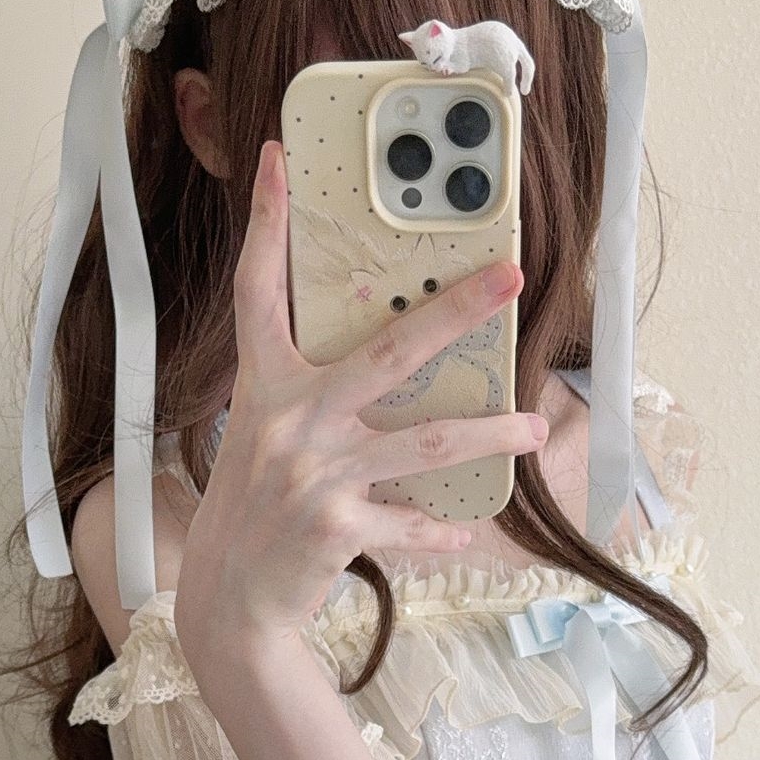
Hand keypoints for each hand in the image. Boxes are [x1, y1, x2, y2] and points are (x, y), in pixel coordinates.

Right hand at [173, 140, 542, 671]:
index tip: (279, 158)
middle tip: (510, 275)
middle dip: (455, 309)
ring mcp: (314, 475)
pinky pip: (412, 520)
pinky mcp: (337, 528)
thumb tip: (390, 361)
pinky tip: (463, 528)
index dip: (269, 223)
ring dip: (486, 434)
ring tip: (530, 425)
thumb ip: (312, 397)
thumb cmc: (255, 510)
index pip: (260, 290)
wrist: (229, 601)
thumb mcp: (267, 439)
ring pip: (424, 441)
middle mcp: (288, 422)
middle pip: (387, 350)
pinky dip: (441, 526)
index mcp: (264, 388)